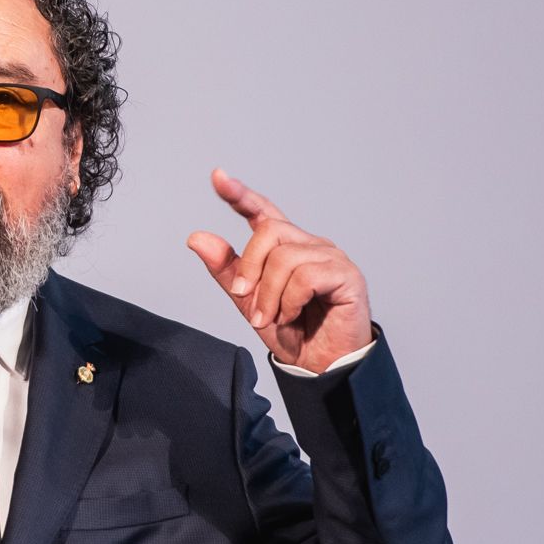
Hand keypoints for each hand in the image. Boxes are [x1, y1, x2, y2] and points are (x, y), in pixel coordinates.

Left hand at [186, 168, 372, 373]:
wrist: (318, 366)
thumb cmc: (290, 331)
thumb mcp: (248, 300)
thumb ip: (226, 269)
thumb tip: (197, 238)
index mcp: (285, 246)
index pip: (262, 212)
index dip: (240, 194)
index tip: (218, 177)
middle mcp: (309, 244)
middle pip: (269, 231)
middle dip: (249, 266)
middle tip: (245, 298)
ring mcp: (330, 257)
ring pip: (285, 257)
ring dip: (269, 293)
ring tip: (271, 318)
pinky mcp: (347, 275)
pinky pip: (306, 275)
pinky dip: (290, 300)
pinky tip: (292, 315)